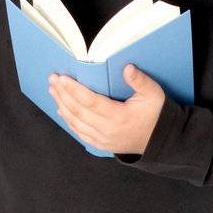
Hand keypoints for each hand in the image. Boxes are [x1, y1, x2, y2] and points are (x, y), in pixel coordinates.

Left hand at [48, 64, 164, 156]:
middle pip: (78, 111)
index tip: (62, 78)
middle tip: (53, 79)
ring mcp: (102, 139)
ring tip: (53, 91)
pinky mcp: (100, 144)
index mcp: (118, 117)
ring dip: (62, 105)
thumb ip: (140, 81)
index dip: (73, 89)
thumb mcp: (154, 94)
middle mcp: (107, 130)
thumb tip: (127, 68)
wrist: (159, 141)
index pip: (90, 101)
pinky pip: (80, 132)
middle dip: (63, 93)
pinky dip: (69, 121)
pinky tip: (62, 109)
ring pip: (76, 122)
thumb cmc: (156, 115)